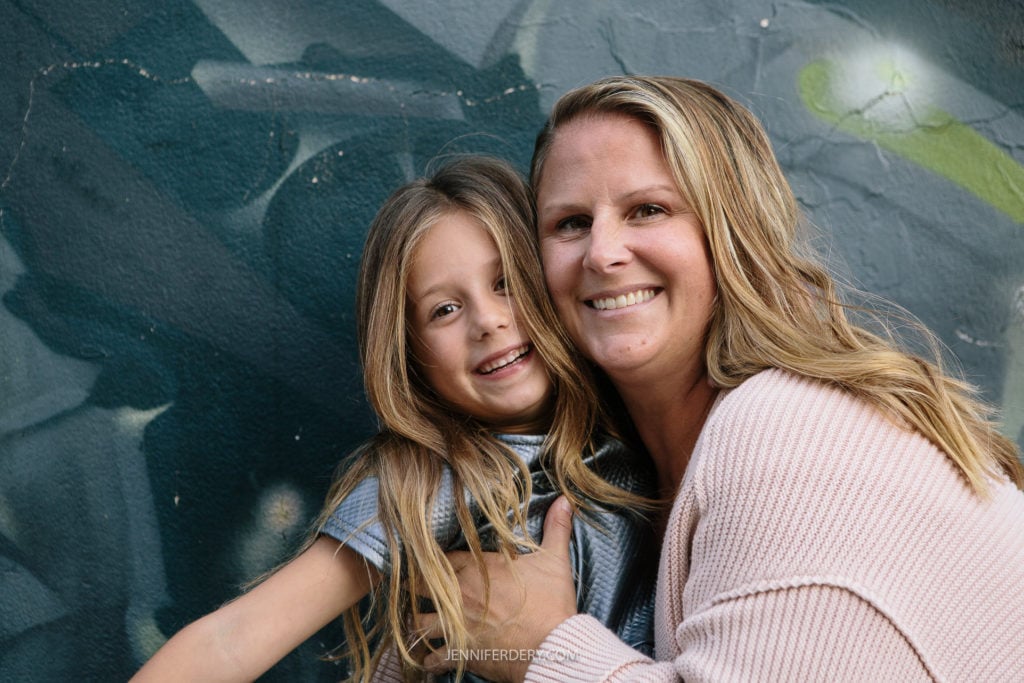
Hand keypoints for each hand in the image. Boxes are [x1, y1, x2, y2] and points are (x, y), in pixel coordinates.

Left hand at [422, 496, 578, 681]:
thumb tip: (565, 500)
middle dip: (419, 587)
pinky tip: (429, 662)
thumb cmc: (551, 603)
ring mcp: (457, 624)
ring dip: (418, 623)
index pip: (444, 557)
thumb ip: (557, 527)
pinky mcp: (460, 651)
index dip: (438, 559)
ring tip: (416, 624)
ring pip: (420, 623)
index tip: (434, 560)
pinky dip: (431, 661)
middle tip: (418, 589)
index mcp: (478, 568)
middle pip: (423, 586)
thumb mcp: (555, 560)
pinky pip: (434, 658)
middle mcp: (460, 594)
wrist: (553, 645)